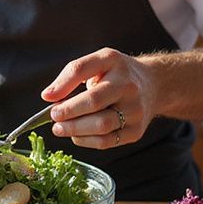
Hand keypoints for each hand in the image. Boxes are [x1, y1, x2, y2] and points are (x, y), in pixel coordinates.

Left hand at [40, 47, 157, 149]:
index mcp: (114, 62)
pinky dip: (86, 141)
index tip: (48, 99)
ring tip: (60, 128)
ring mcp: (135, 110)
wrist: (154, 85)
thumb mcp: (98, 62)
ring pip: (101, 126)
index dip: (63, 85)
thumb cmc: (118, 74)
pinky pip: (107, 141)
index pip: (83, 70)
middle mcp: (128, 86)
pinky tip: (76, 136)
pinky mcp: (136, 131)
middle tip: (54, 118)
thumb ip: (72, 74)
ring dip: (75, 130)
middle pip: (94, 102)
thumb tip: (48, 96)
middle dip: (68, 113)